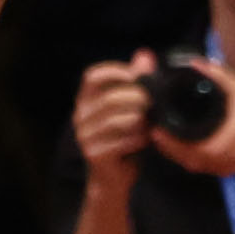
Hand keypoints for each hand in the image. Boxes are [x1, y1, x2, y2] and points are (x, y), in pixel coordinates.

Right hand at [73, 54, 156, 190]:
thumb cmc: (123, 139)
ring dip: (140, 120)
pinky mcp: (95, 155)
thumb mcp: (129, 108)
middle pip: (110, 98)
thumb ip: (136, 82)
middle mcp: (80, 117)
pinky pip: (121, 141)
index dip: (114, 71)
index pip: (91, 76)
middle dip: (137, 98)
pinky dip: (139, 139)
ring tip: (151, 122)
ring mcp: (85, 137)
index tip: (136, 74)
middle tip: (154, 102)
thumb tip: (145, 54)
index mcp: (85, 101)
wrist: (112, 179)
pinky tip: (146, 139)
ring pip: (118, 120)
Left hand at [153, 75, 234, 182]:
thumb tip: (194, 63)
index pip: (185, 148)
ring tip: (165, 136)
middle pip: (184, 159)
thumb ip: (217, 76)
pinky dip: (190, 156)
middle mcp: (219, 161)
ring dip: (177, 153)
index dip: (168, 141)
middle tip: (155, 129)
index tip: (155, 128)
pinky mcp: (226, 170)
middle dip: (168, 146)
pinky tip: (183, 144)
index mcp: (220, 145)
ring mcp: (223, 169)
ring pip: (192, 165)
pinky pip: (202, 166)